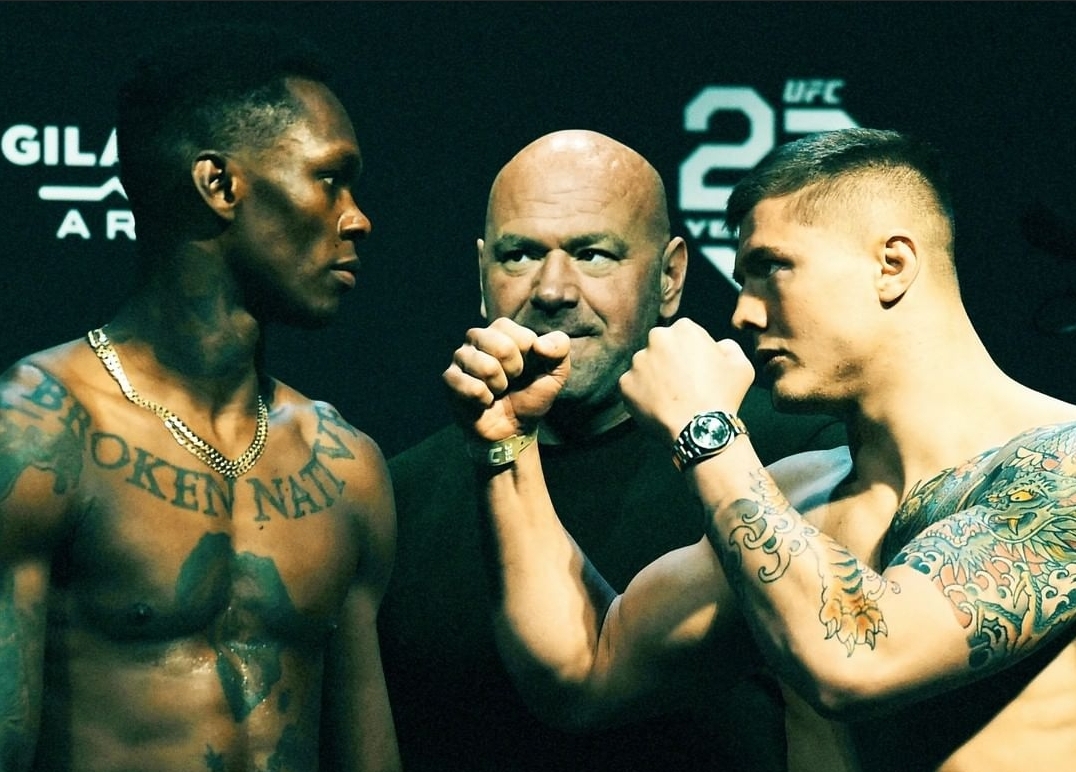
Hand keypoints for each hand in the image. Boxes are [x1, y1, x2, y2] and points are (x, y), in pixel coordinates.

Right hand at [443, 317, 570, 440]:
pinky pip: (471, 387)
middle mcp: (478, 337)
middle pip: (501, 346)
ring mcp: (460, 357)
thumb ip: (559, 349)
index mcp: (503, 330)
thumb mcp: (556, 373)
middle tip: (511, 380)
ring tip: (497, 390)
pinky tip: (483, 400)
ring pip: (485, 367)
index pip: (522, 336)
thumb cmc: (530, 395)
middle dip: (514, 371)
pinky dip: (484, 400)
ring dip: (499, 386)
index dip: (530, 359)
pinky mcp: (450, 379)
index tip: (526, 369)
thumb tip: (540, 345)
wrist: (512, 428)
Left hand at [619, 318, 754, 443]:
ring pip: (645, 366)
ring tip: (671, 398)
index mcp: (683, 329)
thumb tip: (718, 346)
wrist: (700, 429)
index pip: (684, 334)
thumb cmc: (723, 396)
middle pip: (661, 346)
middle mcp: (656, 339)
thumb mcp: (741, 365)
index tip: (698, 369)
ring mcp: (637, 362)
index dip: (692, 352)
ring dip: (654, 377)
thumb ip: (728, 347)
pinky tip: (659, 406)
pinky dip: (642, 395)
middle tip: (682, 383)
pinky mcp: (625, 383)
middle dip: (669, 360)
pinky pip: (633, 386)